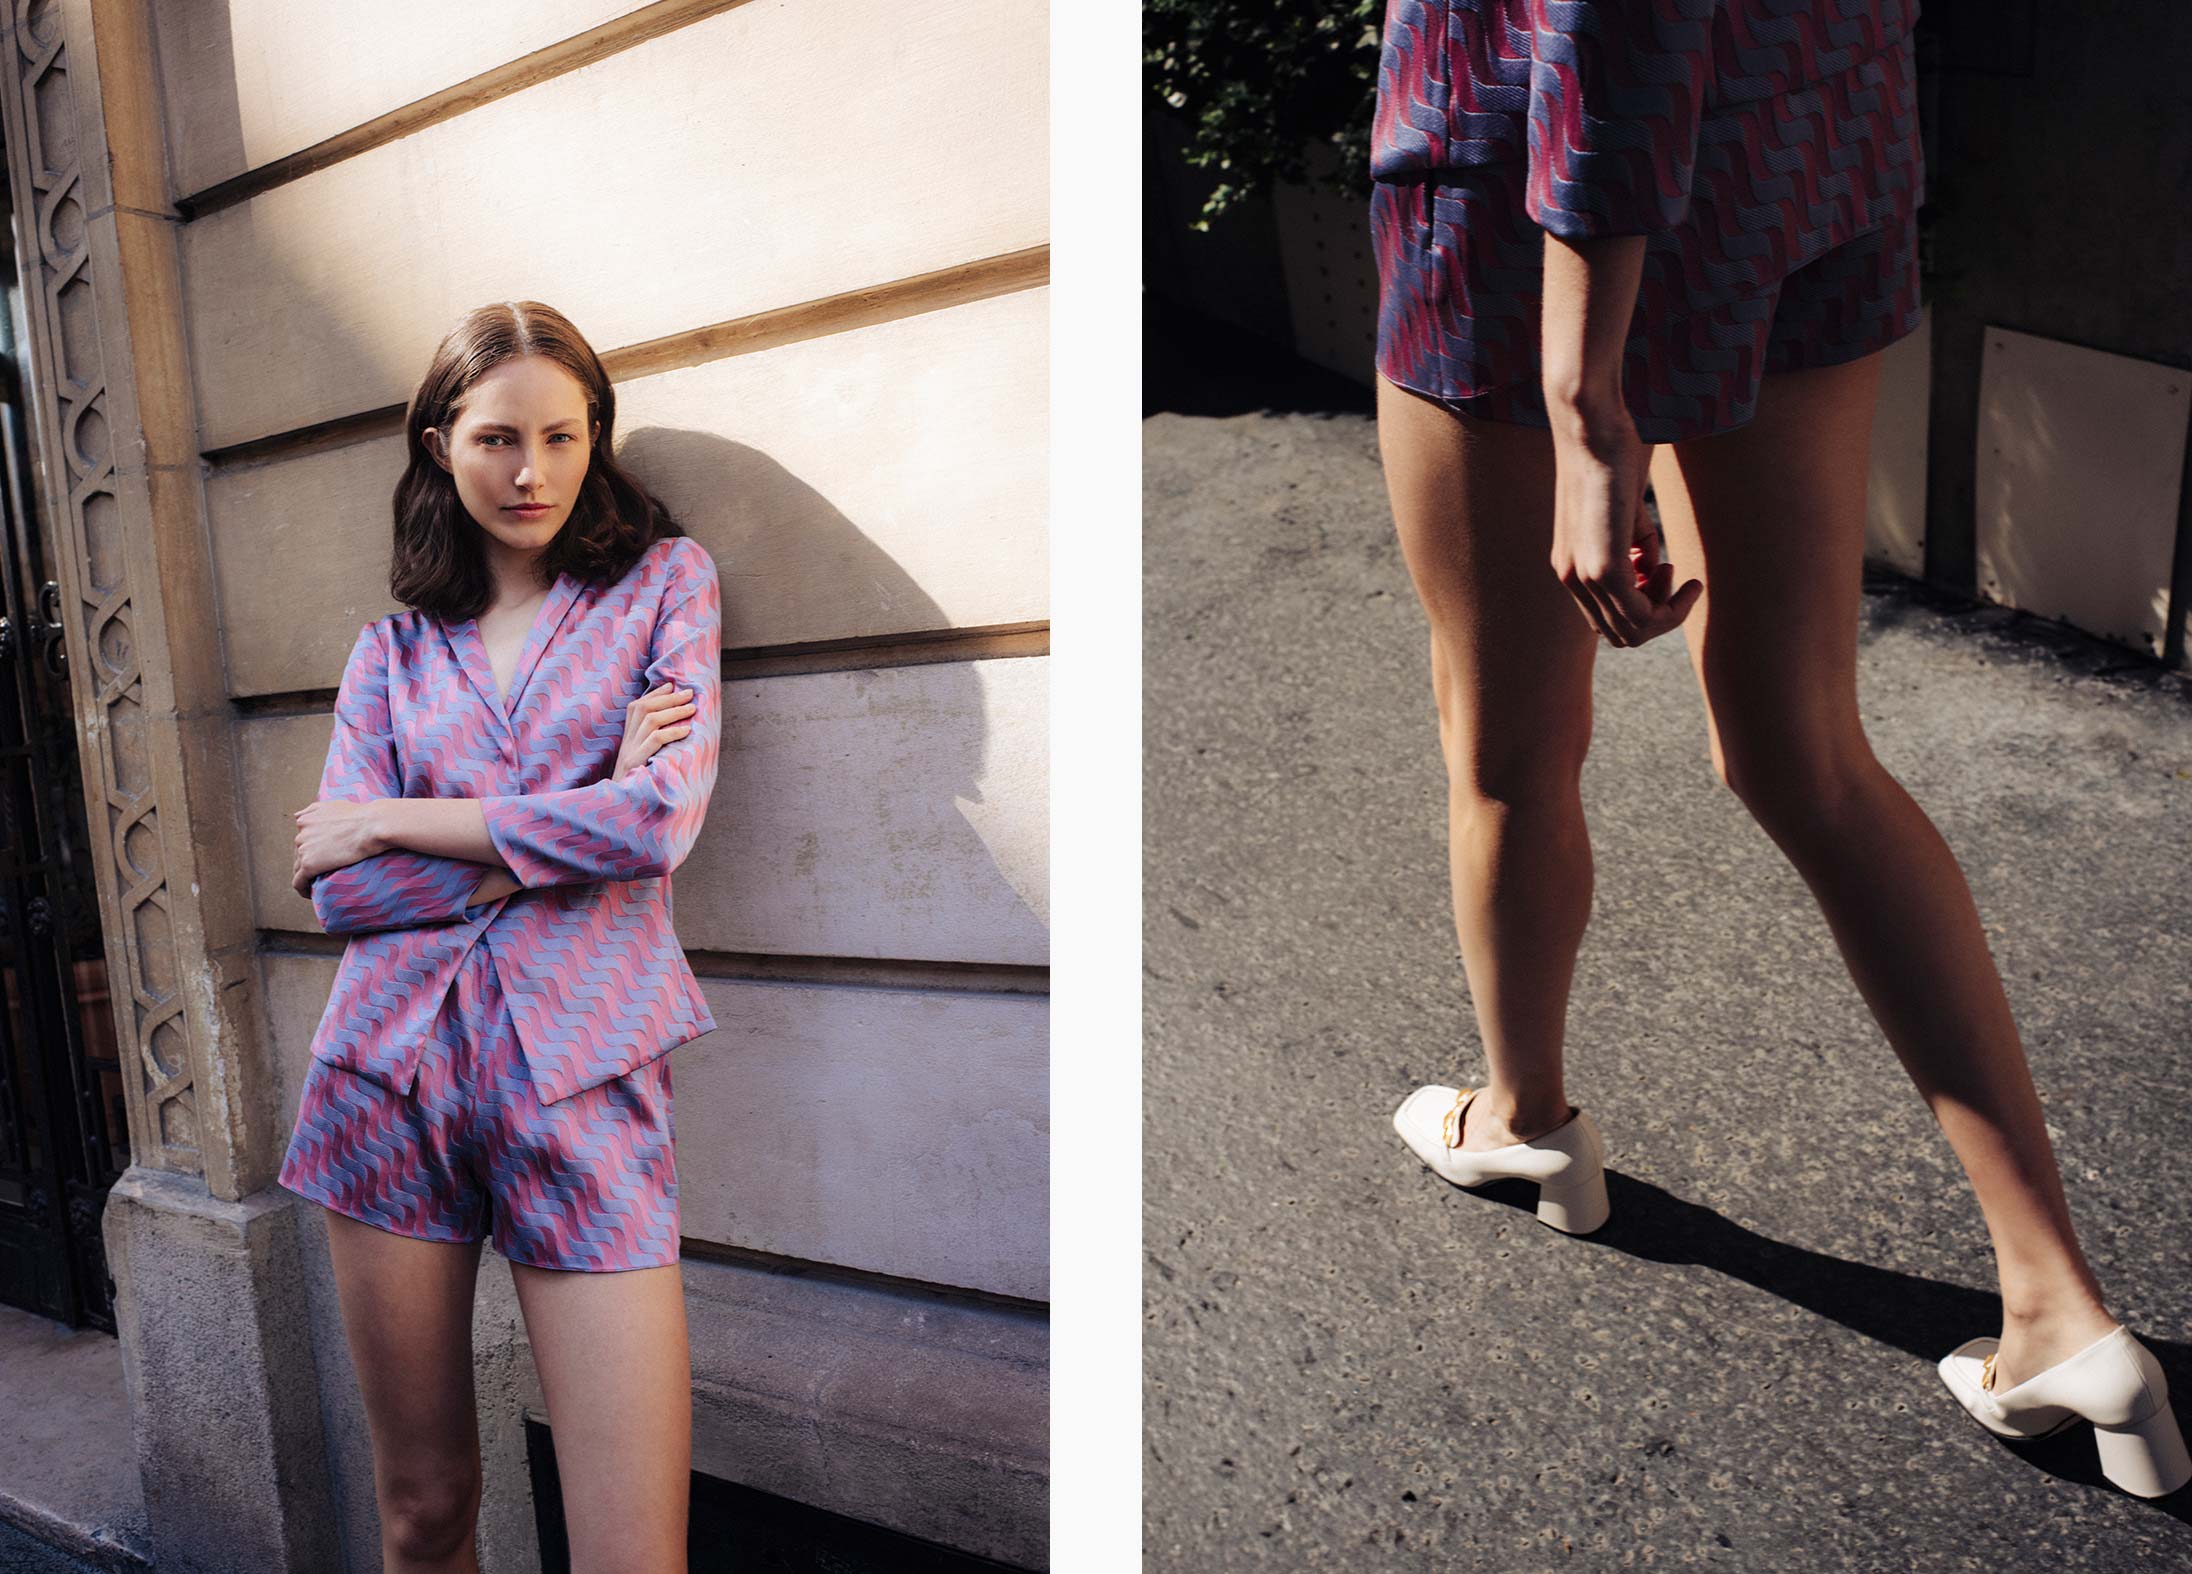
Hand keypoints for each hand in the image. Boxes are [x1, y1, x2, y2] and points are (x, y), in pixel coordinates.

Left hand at [292, 799, 384, 897]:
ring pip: (298, 868)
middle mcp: (300, 833)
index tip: (322, 856)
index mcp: (305, 820)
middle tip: (323, 870)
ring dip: (305, 876)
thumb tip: (299, 815)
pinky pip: (298, 882)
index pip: (302, 838)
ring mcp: (303, 849)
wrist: (372, 825)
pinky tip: (310, 894)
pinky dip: (302, 889)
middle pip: (299, 853)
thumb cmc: (360, 815)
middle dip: (309, 861)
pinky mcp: (309, 864)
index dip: (311, 848)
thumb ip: (313, 810)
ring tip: (316, 885)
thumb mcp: (332, 805)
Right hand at [612, 683, 696, 780]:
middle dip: (668, 698)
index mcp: (627, 741)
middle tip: (688, 693)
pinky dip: (672, 732)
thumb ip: (653, 746)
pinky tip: (687, 731)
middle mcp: (626, 743)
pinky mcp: (635, 764)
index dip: (654, 694)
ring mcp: (629, 753)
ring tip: (692, 707)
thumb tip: (680, 731)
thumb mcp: (643, 764)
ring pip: (650, 720)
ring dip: (674, 711)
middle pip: (643, 708)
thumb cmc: (638, 789)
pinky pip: (655, 741)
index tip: (671, 685)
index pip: (636, 708)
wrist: (619, 813)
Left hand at [1548, 398, 1700, 647]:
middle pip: (1620, 633)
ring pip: (1631, 631)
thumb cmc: (1610, 459)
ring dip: (1667, 613)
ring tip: (1675, 571)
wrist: (1590, 429)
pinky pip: (1639, 614)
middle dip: (1659, 617)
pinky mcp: (1601, 566)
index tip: (1665, 571)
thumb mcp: (1624, 512)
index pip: (1608, 619)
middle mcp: (1571, 577)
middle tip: (1673, 574)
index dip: (1645, 608)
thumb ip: (1636, 545)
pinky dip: (1670, 607)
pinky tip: (1683, 577)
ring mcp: (1584, 575)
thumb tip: (1652, 570)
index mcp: (1572, 566)